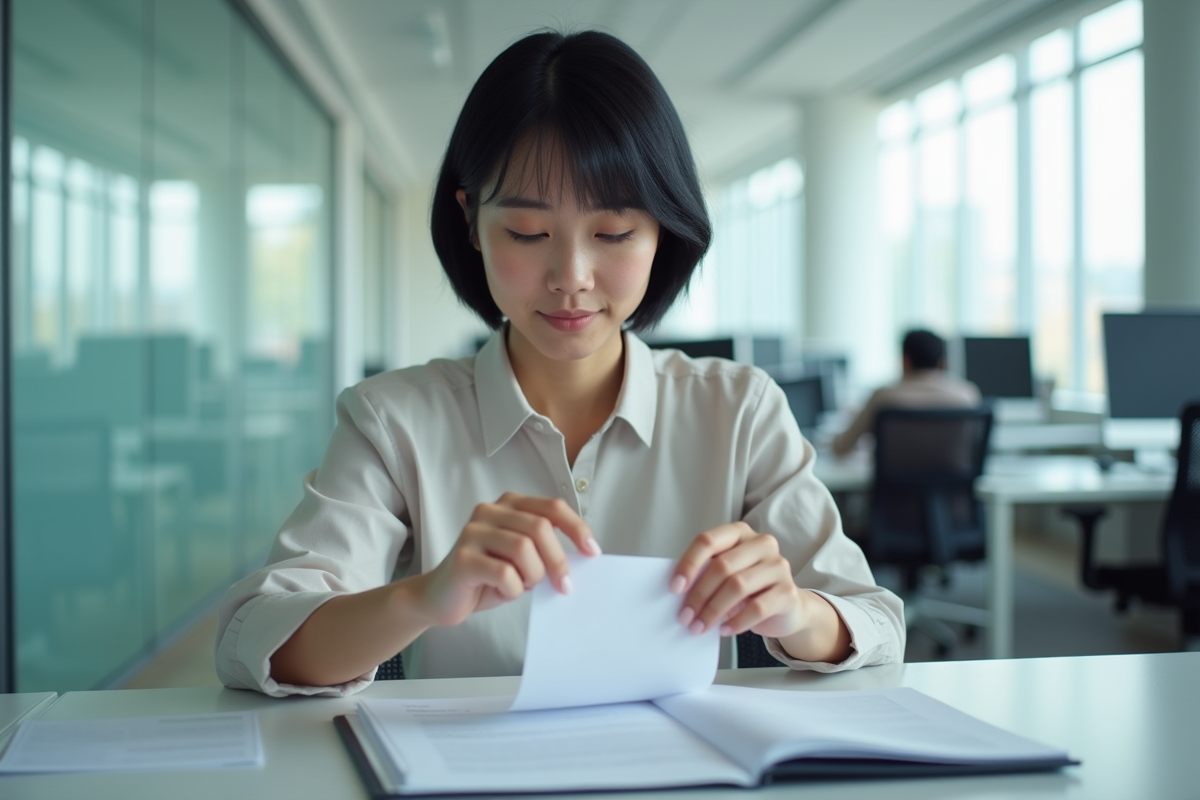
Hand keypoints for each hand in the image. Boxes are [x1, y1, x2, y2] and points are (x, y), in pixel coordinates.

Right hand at [412, 493, 600, 627]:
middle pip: (540, 528)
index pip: (551, 507)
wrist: (440, 597)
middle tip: (564, 586)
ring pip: (523, 549)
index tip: (593, 551)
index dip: (577, 528)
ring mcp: (472, 532)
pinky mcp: (463, 558)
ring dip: (532, 575)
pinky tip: (502, 591)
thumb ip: (544, 547)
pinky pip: (504, 574)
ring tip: (522, 585)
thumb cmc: (487, 576)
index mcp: (508, 504)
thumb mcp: (521, 557)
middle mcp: (489, 511)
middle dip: (558, 560)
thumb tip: (582, 555)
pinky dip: (512, 589)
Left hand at [670, 522, 803, 638]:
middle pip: (722, 566)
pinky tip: (724, 630)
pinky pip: (757, 608)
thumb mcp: (726, 575)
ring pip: (738, 586)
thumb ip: (706, 573)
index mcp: (740, 533)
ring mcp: (778, 566)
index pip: (708, 540)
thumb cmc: (750, 589)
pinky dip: (736, 622)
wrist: (786, 608)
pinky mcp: (788, 592)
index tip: (674, 587)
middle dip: (699, 594)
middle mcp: (762, 544)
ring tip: (699, 627)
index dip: (688, 564)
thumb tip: (679, 591)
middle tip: (685, 617)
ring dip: (713, 611)